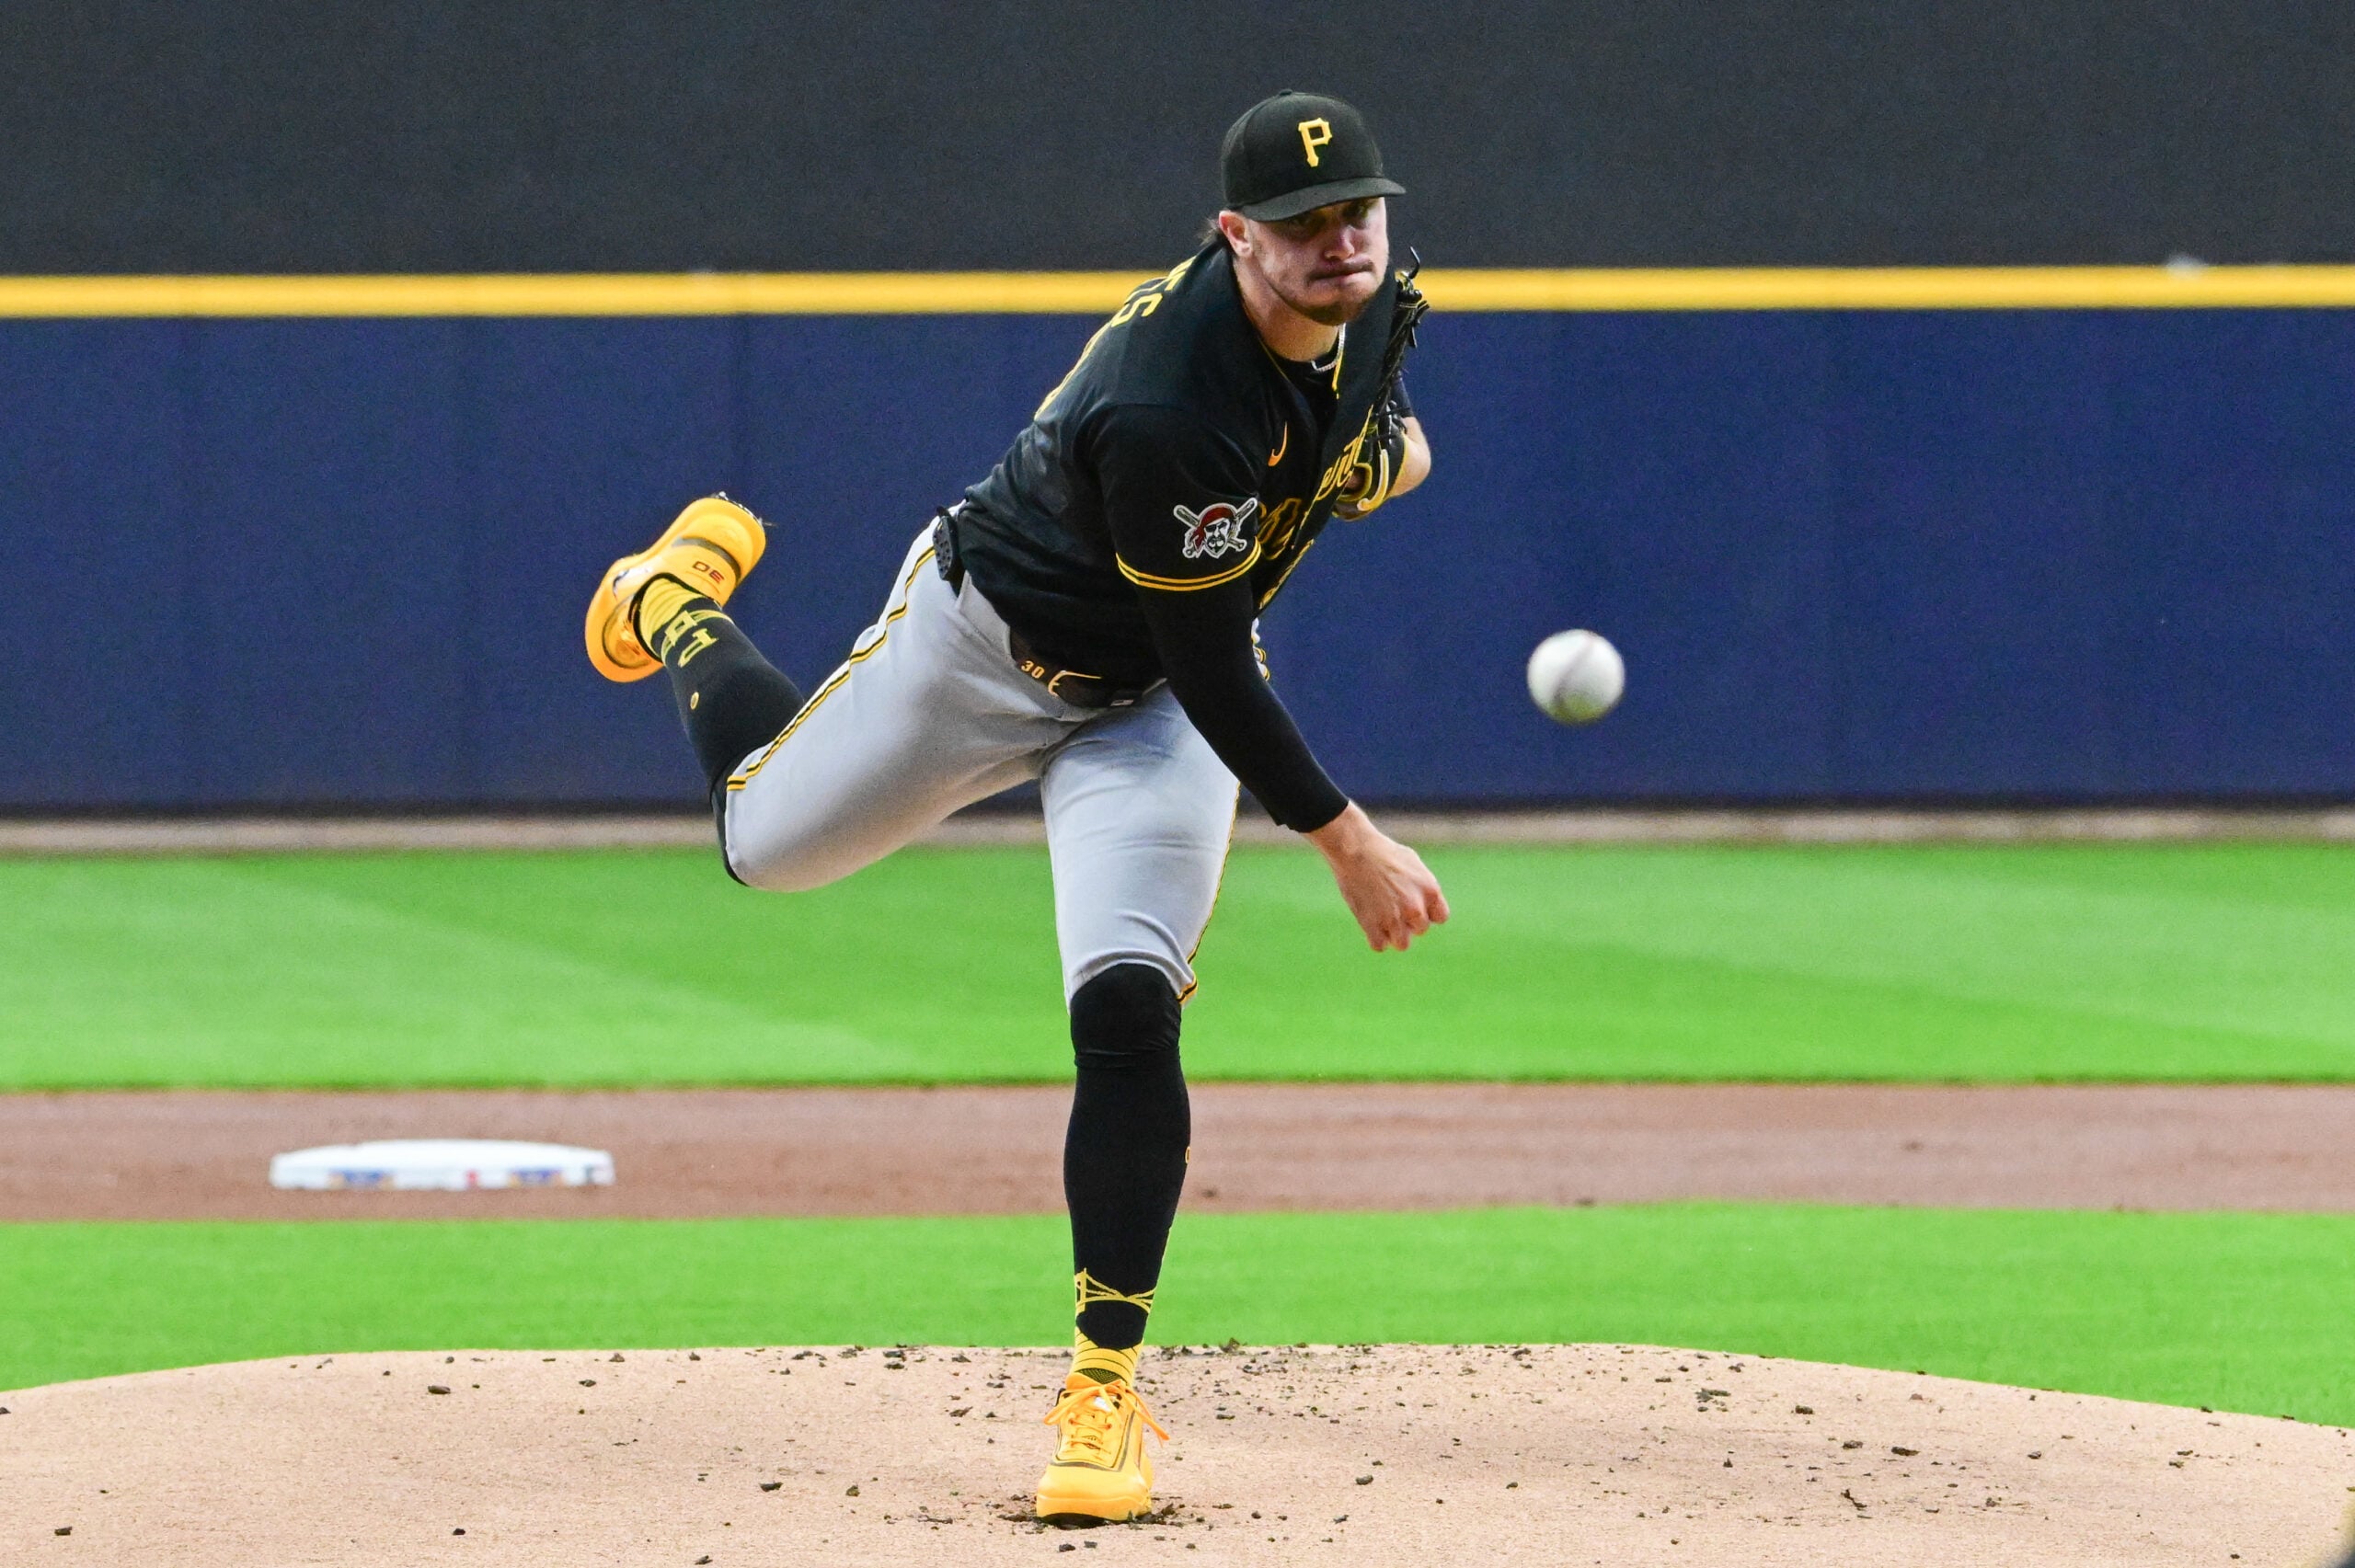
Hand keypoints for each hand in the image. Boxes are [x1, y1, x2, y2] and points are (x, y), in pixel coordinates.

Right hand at [1303, 802, 1450, 950]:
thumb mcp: (1413, 864)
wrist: (1355, 849)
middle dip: (1409, 921)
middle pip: (1420, 929)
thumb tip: (1425, 903)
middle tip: (1392, 906)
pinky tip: (1370, 922)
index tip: (1415, 905)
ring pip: (1402, 944)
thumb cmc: (1383, 852)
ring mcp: (1393, 918)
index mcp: (1430, 890)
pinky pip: (1379, 945)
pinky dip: (1375, 937)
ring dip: (1394, 934)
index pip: (1440, 917)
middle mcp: (1415, 907)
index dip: (1427, 912)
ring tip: (1383, 919)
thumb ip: (1423, 887)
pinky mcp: (1371, 925)